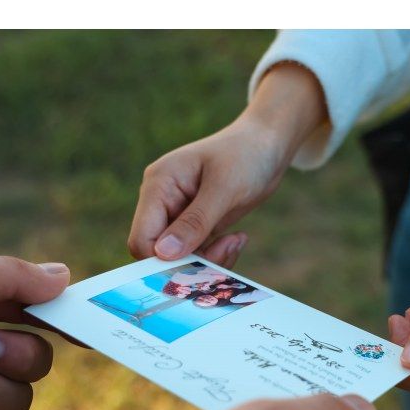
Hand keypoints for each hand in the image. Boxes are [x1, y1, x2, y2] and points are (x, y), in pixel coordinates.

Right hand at [128, 63, 326, 262]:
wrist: (267, 145)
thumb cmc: (245, 154)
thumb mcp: (223, 188)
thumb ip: (194, 222)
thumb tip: (163, 253)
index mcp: (158, 185)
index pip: (142, 238)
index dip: (162, 260)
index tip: (197, 264)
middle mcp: (162, 202)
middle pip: (160, 253)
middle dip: (191, 261)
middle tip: (227, 249)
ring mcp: (179, 215)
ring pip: (180, 258)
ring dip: (209, 259)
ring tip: (237, 241)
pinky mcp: (197, 225)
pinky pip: (198, 254)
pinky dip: (217, 254)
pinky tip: (237, 239)